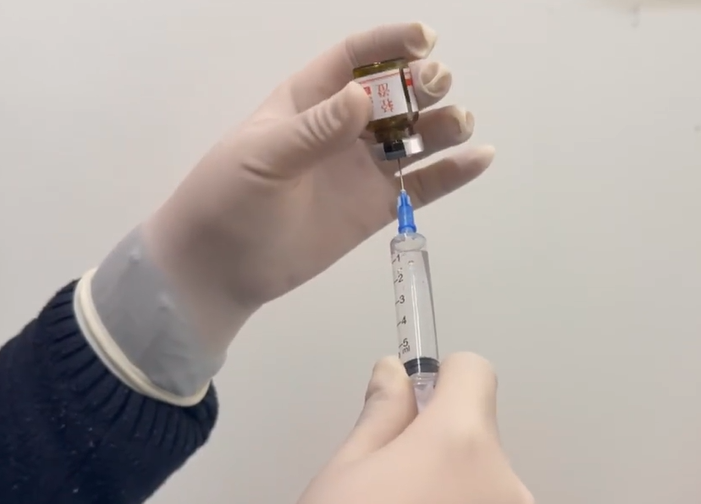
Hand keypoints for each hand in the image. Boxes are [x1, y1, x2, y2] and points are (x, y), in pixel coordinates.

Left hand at [143, 22, 494, 340]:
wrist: (221, 266)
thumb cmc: (228, 198)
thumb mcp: (264, 156)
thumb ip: (315, 129)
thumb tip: (365, 97)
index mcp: (308, 101)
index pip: (354, 59)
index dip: (389, 44)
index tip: (424, 40)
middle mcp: (341, 128)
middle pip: (393, 94)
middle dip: (420, 82)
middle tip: (438, 85)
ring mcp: (361, 168)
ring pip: (413, 137)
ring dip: (441, 124)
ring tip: (459, 122)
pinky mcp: (375, 206)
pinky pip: (421, 185)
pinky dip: (451, 173)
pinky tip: (479, 159)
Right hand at [297, 353, 532, 503]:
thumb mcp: (346, 473)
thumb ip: (380, 416)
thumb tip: (393, 375)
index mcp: (460, 441)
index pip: (474, 370)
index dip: (440, 379)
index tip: (414, 400)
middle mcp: (504, 478)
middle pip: (475, 428)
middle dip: (440, 440)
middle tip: (392, 477)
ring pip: (482, 472)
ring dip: (454, 480)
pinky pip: (490, 501)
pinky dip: (464, 503)